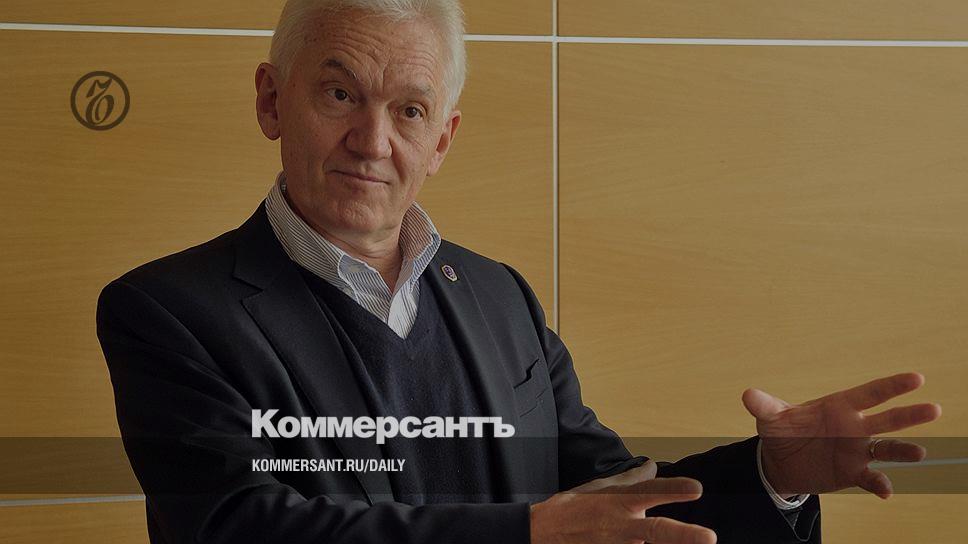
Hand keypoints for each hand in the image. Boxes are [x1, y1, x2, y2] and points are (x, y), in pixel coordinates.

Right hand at [530, 460, 715, 543]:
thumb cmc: (575, 508)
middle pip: (656, 531)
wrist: (544, 533)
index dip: (674, 490)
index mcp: (620, 502)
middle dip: (684, 535)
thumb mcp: (603, 488)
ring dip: (662, 543)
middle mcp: (621, 526)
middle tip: (709, 537)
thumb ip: (634, 480)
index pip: (651, 492)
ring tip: (690, 541)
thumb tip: (655, 465)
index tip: (697, 489)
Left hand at [742, 372, 941, 498]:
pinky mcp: (853, 473)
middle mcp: (855, 427)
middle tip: (934, 408)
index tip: (916, 378)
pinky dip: (880, 483)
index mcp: (839, 407)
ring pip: (887, 448)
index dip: (892, 386)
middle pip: (888, 419)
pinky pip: (872, 478)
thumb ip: (764, 406)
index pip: (870, 393)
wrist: (780, 463)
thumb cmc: (782, 432)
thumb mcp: (771, 418)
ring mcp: (857, 451)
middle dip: (910, 414)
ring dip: (903, 450)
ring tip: (919, 452)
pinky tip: (885, 490)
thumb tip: (748, 395)